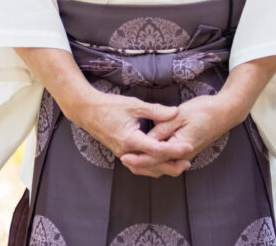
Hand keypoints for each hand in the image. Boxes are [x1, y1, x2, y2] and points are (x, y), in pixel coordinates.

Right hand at [67, 89, 192, 176]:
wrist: (87, 111)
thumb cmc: (109, 106)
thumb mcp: (134, 105)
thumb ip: (156, 111)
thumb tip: (175, 113)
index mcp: (130, 139)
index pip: (157, 150)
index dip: (175, 150)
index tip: (189, 147)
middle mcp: (126, 151)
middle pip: (153, 166)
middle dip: (171, 166)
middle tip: (188, 162)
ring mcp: (123, 154)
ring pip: (145, 169)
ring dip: (162, 169)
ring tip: (178, 164)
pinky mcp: (121, 154)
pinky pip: (138, 166)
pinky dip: (150, 167)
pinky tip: (160, 162)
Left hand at [121, 93, 237, 176]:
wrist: (225, 112)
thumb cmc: (204, 111)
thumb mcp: (180, 115)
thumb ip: (162, 127)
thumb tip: (146, 137)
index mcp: (180, 147)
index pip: (155, 157)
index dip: (138, 157)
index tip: (123, 155)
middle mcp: (183, 155)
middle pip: (158, 165)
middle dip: (140, 164)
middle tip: (122, 158)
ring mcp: (186, 154)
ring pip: (163, 164)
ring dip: (148, 163)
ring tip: (130, 158)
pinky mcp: (186, 149)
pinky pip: (168, 159)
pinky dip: (156, 158)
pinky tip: (146, 151)